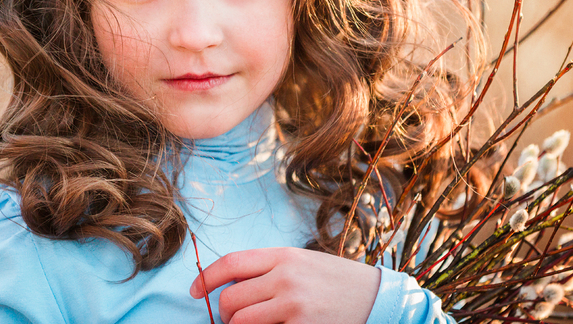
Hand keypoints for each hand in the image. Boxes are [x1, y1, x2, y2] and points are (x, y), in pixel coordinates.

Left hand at [189, 247, 380, 323]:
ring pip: (240, 322)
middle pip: (231, 299)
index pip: (231, 263)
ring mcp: (294, 306)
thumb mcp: (302, 262)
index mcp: (284, 256)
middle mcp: (286, 278)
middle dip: (224, 313)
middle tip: (233, 318)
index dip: (206, 278)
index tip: (195, 291)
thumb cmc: (336, 280)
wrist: (377, 298)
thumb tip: (228, 284)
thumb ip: (268, 269)